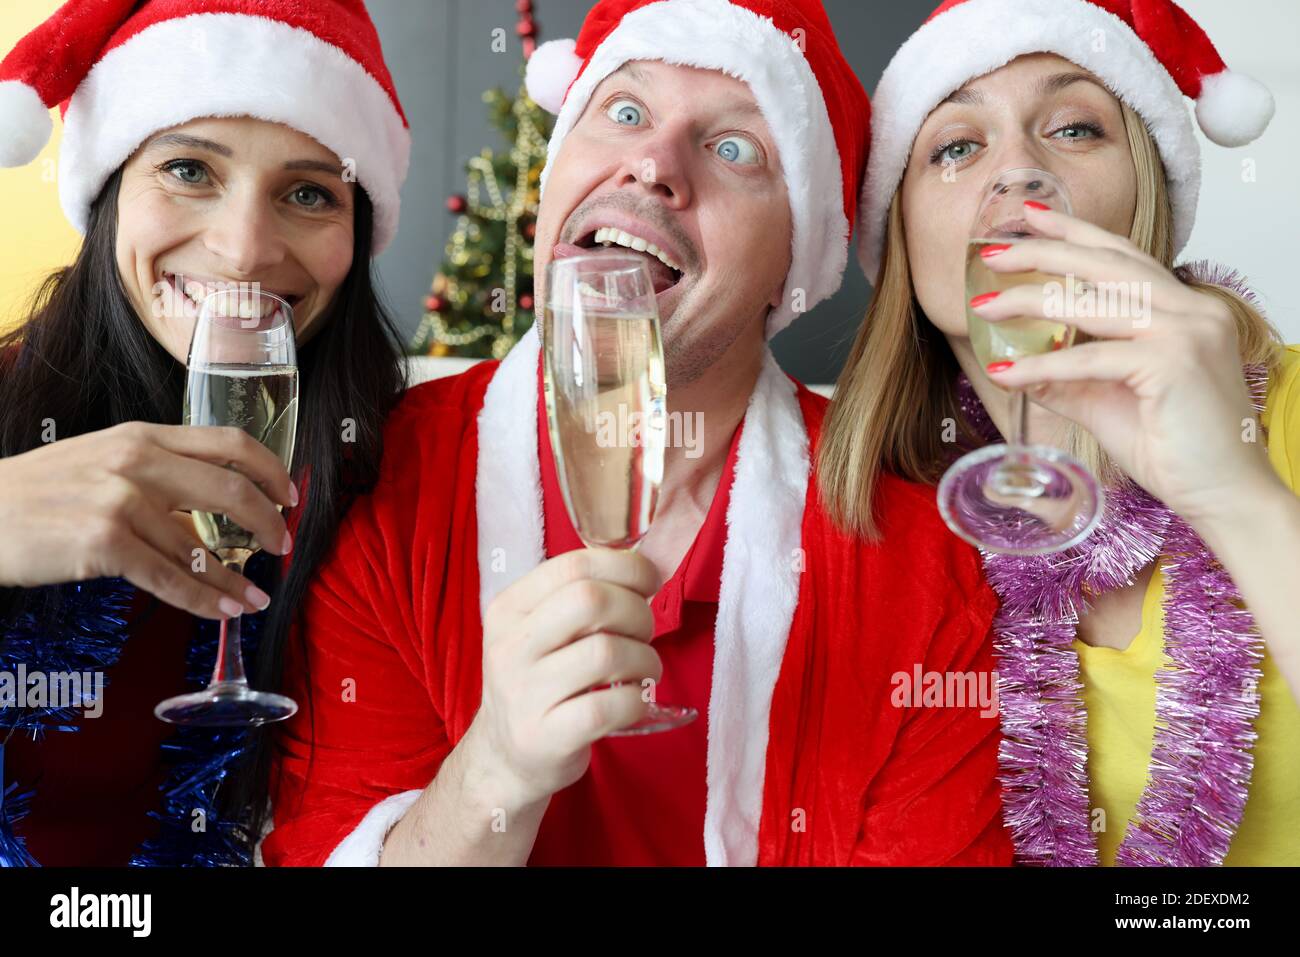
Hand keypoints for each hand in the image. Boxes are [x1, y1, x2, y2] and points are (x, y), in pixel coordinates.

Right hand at [0, 421, 295, 618]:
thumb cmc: (40, 493)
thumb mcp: (101, 462)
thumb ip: (157, 475)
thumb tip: (213, 506)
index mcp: (143, 437)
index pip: (229, 441)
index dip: (270, 469)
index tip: (289, 495)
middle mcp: (137, 462)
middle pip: (231, 489)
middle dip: (268, 523)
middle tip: (284, 545)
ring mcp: (121, 501)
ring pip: (201, 547)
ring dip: (236, 580)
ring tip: (256, 598)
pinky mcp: (104, 542)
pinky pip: (170, 579)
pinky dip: (204, 600)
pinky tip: (225, 611)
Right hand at [467, 548, 662, 807]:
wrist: (505, 754)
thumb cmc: (540, 681)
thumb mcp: (541, 630)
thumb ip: (581, 595)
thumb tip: (649, 566)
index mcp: (508, 608)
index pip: (573, 565)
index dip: (626, 567)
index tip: (650, 581)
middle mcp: (510, 647)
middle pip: (591, 601)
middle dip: (637, 611)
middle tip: (645, 632)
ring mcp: (523, 694)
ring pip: (607, 653)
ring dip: (645, 659)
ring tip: (644, 670)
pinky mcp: (545, 736)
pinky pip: (610, 706)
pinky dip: (637, 700)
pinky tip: (633, 701)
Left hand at [972, 202, 1280, 524]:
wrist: (1224, 495)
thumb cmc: (1176, 449)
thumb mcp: (1108, 402)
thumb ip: (1068, 380)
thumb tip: (1018, 366)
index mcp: (1187, 309)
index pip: (1124, 257)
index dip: (1076, 234)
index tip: (1032, 217)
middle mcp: (1193, 310)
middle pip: (1107, 265)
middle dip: (1045, 253)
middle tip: (994, 249)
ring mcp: (1187, 333)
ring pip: (1095, 304)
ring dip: (1031, 302)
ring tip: (984, 305)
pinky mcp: (1174, 365)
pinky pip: (1091, 359)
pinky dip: (1042, 367)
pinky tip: (1004, 372)